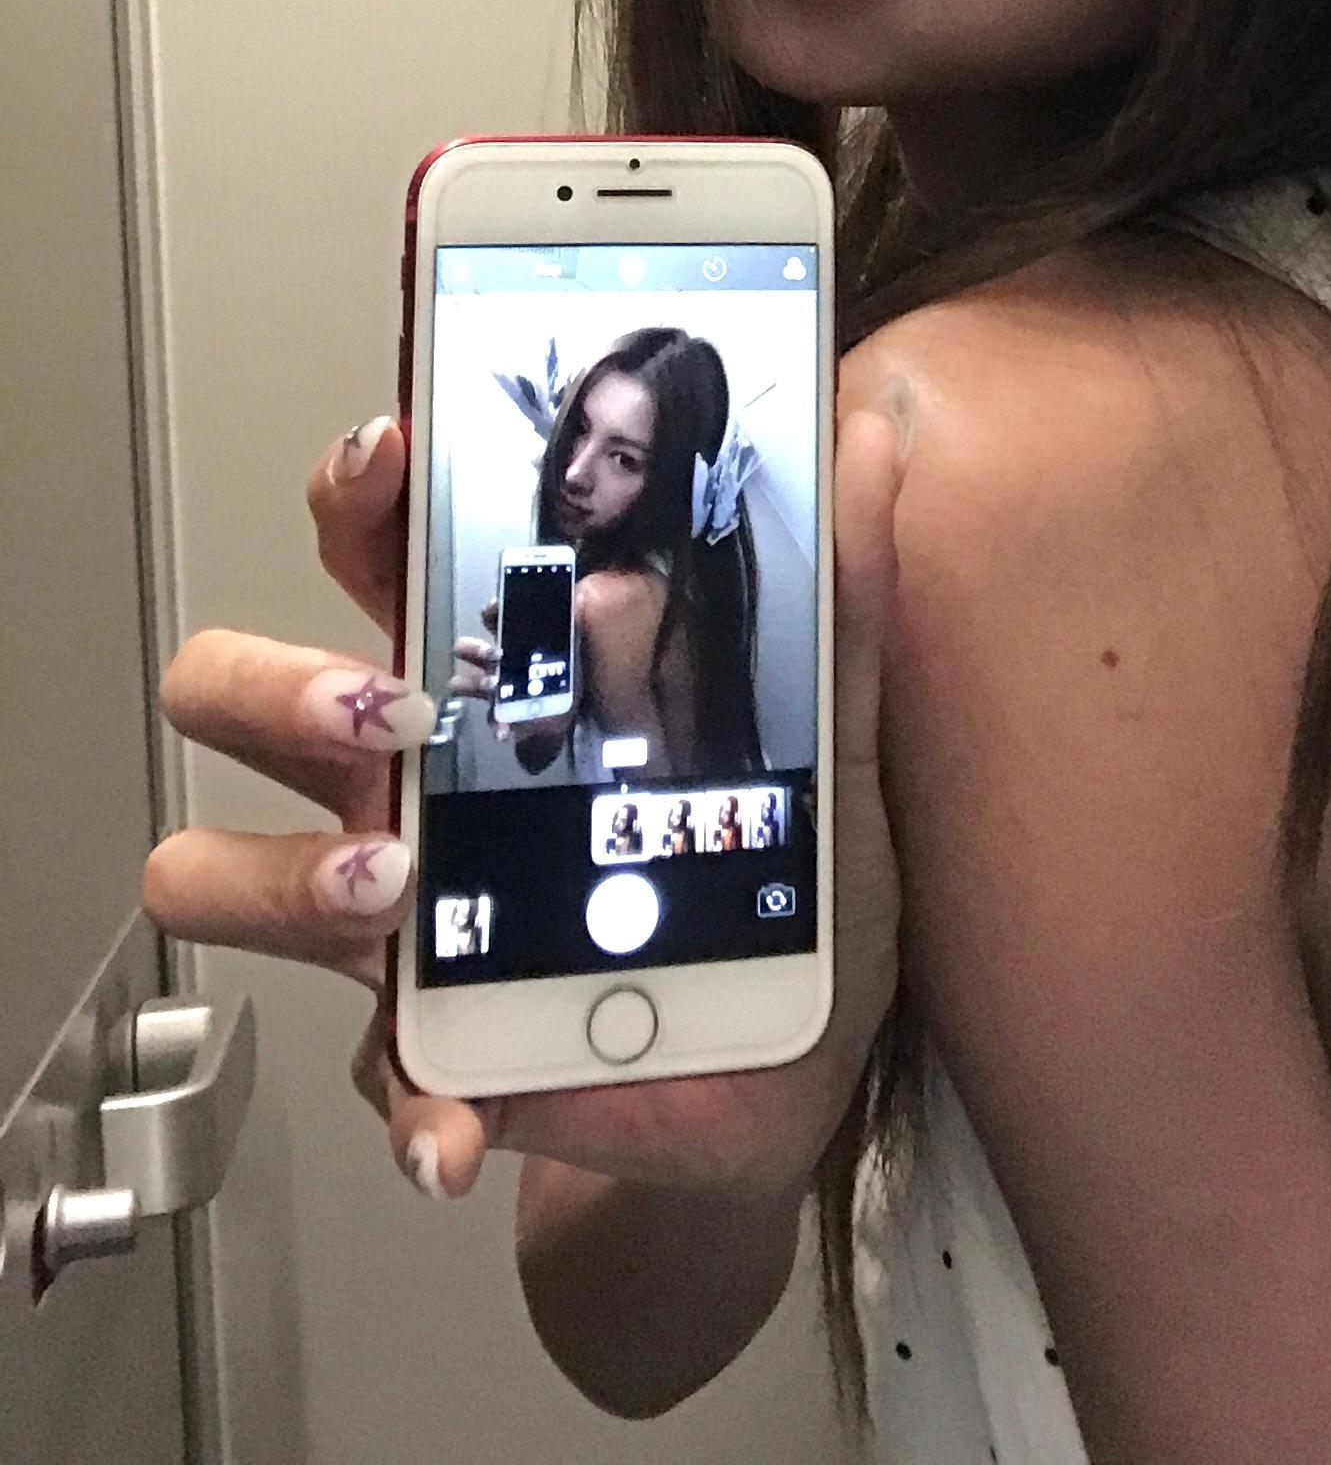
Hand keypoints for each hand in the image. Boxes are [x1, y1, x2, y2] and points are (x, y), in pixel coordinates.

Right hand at [144, 403, 907, 1207]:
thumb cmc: (773, 880)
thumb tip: (872, 445)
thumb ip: (844, 599)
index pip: (377, 552)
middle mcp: (408, 783)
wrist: (784, 1068)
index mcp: (492, 681)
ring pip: (221, 869)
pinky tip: (461, 1123)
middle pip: (234, 691)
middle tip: (393, 709)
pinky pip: (376, 1075)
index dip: (358, 491)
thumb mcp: (831, 737)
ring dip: (292, 874)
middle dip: (282, 683)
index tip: (391, 451)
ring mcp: (396, 914)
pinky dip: (414, 1102)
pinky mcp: (426, 1049)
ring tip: (400, 886)